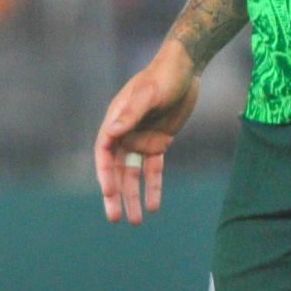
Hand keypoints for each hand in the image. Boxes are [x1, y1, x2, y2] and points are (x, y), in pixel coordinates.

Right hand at [96, 44, 199, 223]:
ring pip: (134, 174)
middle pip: (116, 169)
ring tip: (134, 222)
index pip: (104, 152)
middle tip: (114, 218)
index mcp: (116, 120)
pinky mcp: (159, 143)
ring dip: (133, 197)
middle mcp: (125, 133)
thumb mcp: (148, 93)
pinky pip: (154, 170)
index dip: (105, 173)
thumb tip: (111, 131)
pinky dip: (153, 187)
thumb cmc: (163, 76)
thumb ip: (131, 112)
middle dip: (115, 194)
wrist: (186, 69)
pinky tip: (154, 207)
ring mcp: (141, 139)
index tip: (109, 192)